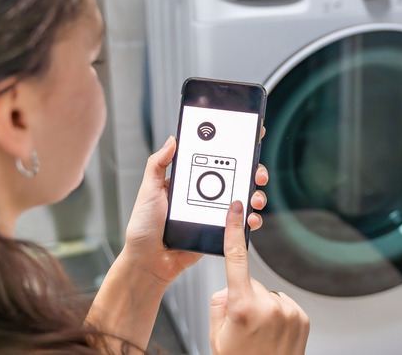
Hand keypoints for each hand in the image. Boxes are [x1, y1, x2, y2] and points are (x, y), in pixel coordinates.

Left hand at [121, 130, 269, 285]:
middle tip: (257, 173)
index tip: (246, 143)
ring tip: (255, 198)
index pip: (213, 161)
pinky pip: (239, 224)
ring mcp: (212, 213)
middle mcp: (203, 195)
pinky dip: (250, 220)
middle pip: (235, 178)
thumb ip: (157, 164)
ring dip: (255, 195)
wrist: (148, 261)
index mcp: (188, 182)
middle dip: (252, 172)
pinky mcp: (218, 232)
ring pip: (241, 200)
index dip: (232, 152)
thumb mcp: (148, 190)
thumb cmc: (144, 227)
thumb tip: (171, 141)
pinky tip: (251, 218)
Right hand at [210, 201, 309, 354]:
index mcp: (242, 308)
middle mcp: (269, 306)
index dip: (234, 231)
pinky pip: (284, 304)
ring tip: (260, 334)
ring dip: (264, 308)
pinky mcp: (302, 318)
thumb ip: (221, 301)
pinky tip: (273, 335)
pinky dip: (278, 314)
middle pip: (251, 285)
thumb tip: (231, 287)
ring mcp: (289, 312)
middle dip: (245, 297)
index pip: (236, 259)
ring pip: (269, 295)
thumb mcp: (216, 333)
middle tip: (243, 326)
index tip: (236, 208)